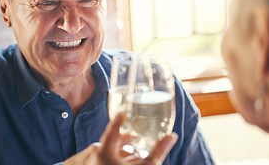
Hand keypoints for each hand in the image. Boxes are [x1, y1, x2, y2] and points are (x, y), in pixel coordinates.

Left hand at [63, 112, 177, 164]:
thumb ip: (159, 150)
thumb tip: (172, 136)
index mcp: (105, 151)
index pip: (113, 127)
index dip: (120, 116)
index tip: (125, 109)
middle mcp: (97, 155)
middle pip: (111, 138)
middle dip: (124, 134)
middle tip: (135, 130)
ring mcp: (96, 162)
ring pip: (109, 149)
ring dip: (122, 146)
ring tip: (134, 144)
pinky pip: (107, 157)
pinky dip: (118, 155)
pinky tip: (130, 159)